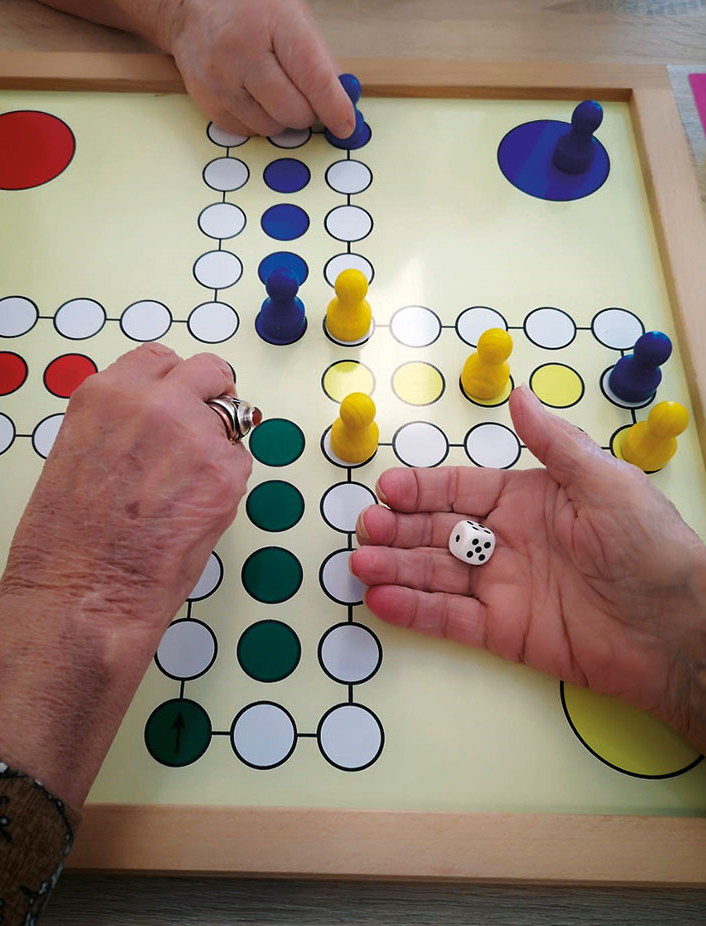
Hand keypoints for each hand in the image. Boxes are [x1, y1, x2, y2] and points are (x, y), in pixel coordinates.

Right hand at [0, 343, 252, 803]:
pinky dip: (226, 484)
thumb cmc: (65, 540)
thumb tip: (162, 424)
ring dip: (218, 444)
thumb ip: (122, 425)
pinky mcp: (226, 474)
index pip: (161, 360)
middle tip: (200, 435)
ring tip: (187, 490)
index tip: (177, 401)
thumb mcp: (79, 452)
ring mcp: (196, 435)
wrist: (82, 595)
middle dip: (210, 398)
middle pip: (208, 372)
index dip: (173, 383)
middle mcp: (156, 401)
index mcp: (108, 393)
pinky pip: (239, 465)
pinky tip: (193, 514)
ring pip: (231, 420)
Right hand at [158, 0, 355, 136]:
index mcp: (273, 21)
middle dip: (308, 113)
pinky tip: (253, 96)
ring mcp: (221, 80)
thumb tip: (342, 102)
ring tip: (273, 90)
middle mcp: (242, 51)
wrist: (190, 9)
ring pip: (271, 127)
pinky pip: (247, 132)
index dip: (334, 107)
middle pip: (293, 111)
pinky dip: (258, 122)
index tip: (346, 125)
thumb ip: (318, 59)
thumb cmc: (247, 9)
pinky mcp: (207, 101)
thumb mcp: (291, 15)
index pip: (313, 77)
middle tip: (306, 99)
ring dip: (282, 119)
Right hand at [351, 385, 705, 751]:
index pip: (460, 490)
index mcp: (527, 501)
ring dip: (396, 567)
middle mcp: (507, 541)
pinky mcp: (502, 631)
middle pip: (437, 531)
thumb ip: (552, 442)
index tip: (387, 488)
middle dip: (398, 528)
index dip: (422, 489)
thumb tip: (518, 393)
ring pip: (435, 573)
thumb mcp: (603, 482)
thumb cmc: (649, 547)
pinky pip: (449, 618)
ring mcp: (501, 587)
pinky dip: (415, 610)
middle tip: (366, 528)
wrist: (677, 629)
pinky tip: (382, 599)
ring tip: (360, 564)